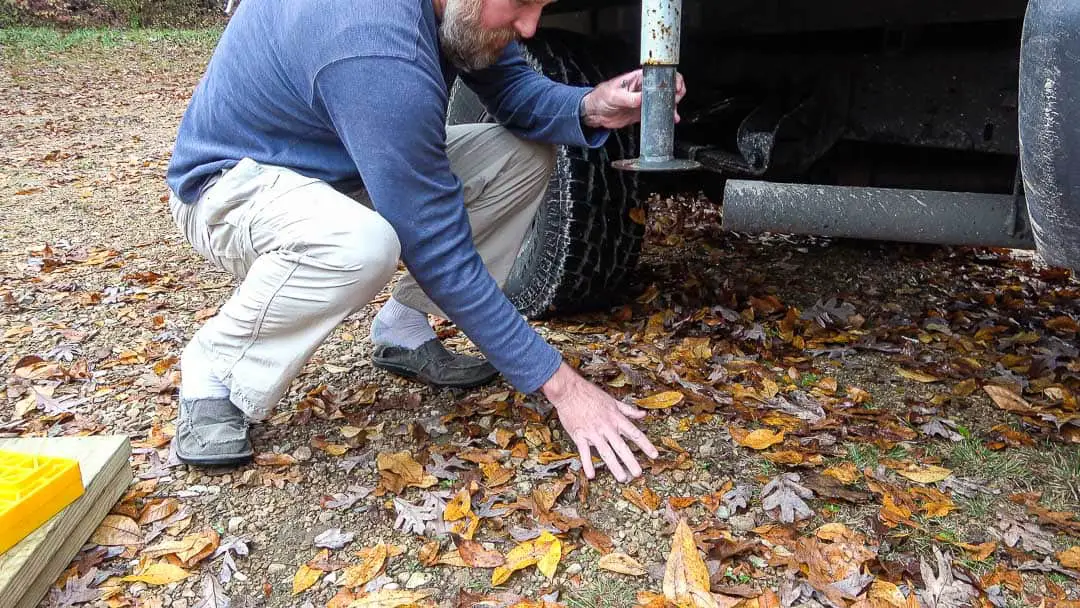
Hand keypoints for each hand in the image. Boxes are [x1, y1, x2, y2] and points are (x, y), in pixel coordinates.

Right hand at [541, 362, 658, 482]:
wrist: (569, 391)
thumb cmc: (590, 394)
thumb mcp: (612, 401)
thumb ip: (628, 410)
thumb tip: (643, 414)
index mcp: (616, 418)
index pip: (635, 433)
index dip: (646, 445)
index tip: (654, 455)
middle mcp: (607, 427)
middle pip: (621, 447)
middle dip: (631, 461)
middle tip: (638, 474)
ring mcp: (593, 432)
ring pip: (606, 452)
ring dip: (614, 466)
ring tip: (622, 478)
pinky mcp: (579, 435)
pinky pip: (584, 452)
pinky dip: (588, 464)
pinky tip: (591, 475)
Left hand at [581, 68, 686, 129]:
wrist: (594, 113)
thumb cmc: (601, 97)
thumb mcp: (614, 95)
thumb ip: (629, 98)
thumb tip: (642, 99)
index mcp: (639, 78)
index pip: (660, 75)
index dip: (672, 79)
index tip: (676, 86)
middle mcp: (644, 88)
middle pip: (666, 87)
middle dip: (676, 92)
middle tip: (675, 100)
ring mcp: (644, 101)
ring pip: (664, 101)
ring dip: (672, 106)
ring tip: (674, 113)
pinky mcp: (642, 112)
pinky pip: (657, 113)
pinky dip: (665, 116)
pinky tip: (671, 119)